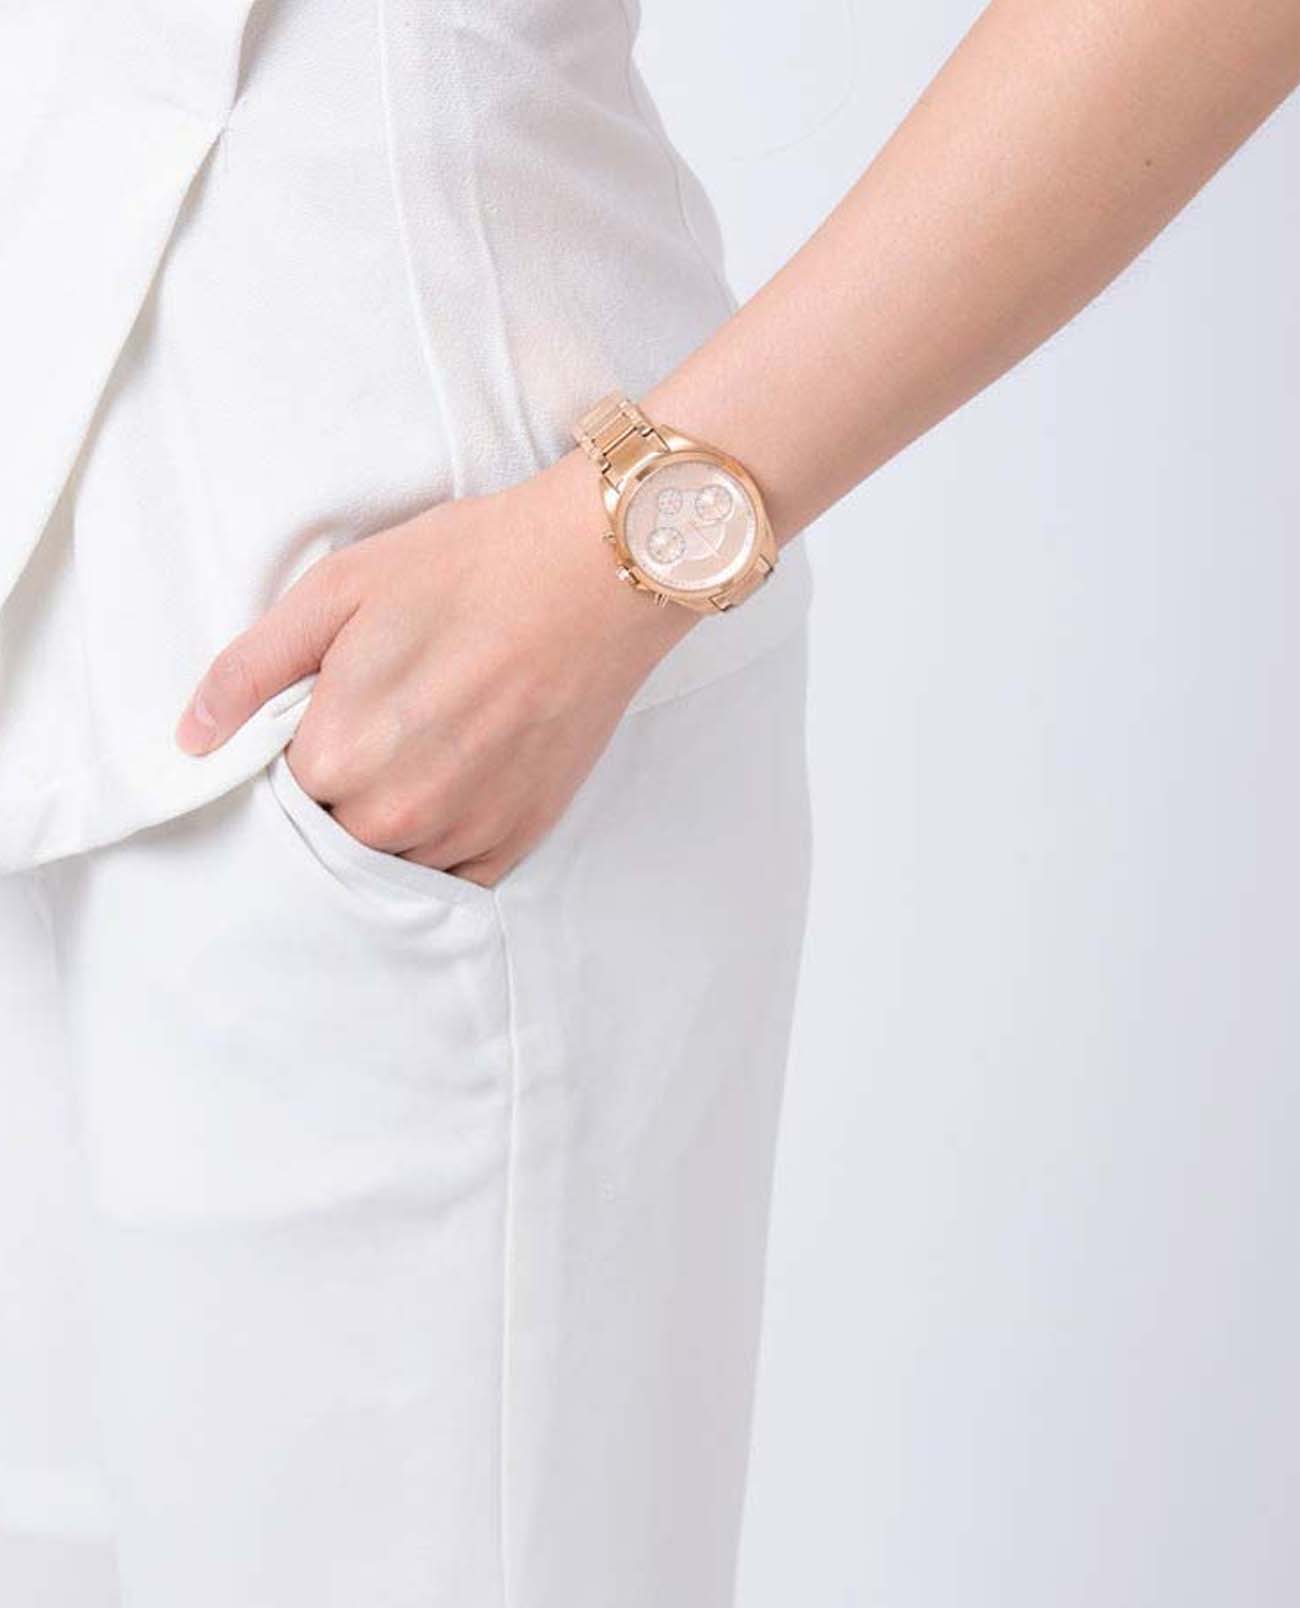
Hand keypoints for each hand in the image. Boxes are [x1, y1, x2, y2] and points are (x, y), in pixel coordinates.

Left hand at [175, 450, 694, 885]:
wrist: (594, 575)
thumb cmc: (468, 568)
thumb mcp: (337, 589)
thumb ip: (250, 670)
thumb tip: (192, 739)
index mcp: (340, 753)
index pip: (275, 796)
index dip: (291, 756)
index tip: (319, 720)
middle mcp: (398, 812)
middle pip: (328, 837)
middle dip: (336, 794)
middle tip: (376, 724)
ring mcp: (463, 831)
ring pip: (388, 862)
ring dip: (388, 823)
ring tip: (420, 748)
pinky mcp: (517, 838)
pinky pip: (453, 879)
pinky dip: (441, 846)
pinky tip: (454, 787)